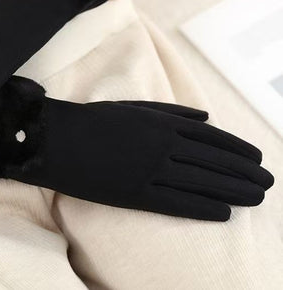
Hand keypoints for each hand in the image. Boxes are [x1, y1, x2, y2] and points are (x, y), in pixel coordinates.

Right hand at [0, 77, 273, 220]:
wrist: (59, 139)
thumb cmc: (95, 120)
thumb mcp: (134, 108)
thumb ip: (171, 112)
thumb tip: (206, 117)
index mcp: (161, 124)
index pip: (210, 139)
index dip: (237, 150)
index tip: (257, 160)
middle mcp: (162, 147)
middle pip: (212, 162)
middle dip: (244, 173)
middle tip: (268, 183)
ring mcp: (149, 171)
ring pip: (201, 182)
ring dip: (233, 191)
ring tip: (257, 197)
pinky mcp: (135, 193)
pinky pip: (176, 202)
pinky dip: (204, 207)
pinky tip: (225, 213)